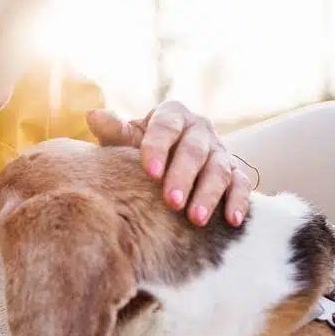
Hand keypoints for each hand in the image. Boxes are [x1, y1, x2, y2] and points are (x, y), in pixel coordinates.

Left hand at [87, 101, 252, 227]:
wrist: (164, 161)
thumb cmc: (138, 151)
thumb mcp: (126, 141)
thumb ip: (115, 132)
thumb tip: (93, 115)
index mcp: (171, 115)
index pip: (166, 127)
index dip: (158, 148)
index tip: (150, 172)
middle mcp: (199, 129)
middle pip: (194, 150)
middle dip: (184, 176)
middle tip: (171, 202)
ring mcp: (219, 150)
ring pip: (219, 169)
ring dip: (209, 194)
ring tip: (196, 219)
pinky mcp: (234, 171)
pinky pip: (241, 184)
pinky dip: (239, 201)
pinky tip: (233, 220)